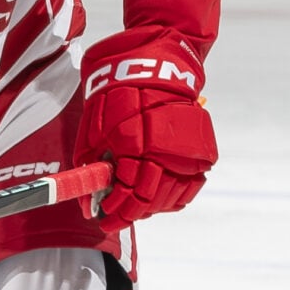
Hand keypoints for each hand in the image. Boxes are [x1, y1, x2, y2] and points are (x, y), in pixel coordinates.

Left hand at [76, 26, 216, 224]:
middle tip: (117, 217)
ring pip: (170, 198)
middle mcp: (165, 153)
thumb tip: (87, 204)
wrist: (154, 70)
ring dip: (150, 207)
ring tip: (135, 205)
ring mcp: (187, 154)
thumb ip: (92, 170)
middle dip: (130, 214)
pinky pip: (189, 187)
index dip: (114, 211)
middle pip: (149, 201)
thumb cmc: (117, 97)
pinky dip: (172, 196)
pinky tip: (157, 195)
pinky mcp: (202, 153)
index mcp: (136, 146)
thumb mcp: (94, 131)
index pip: (127, 195)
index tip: (104, 218)